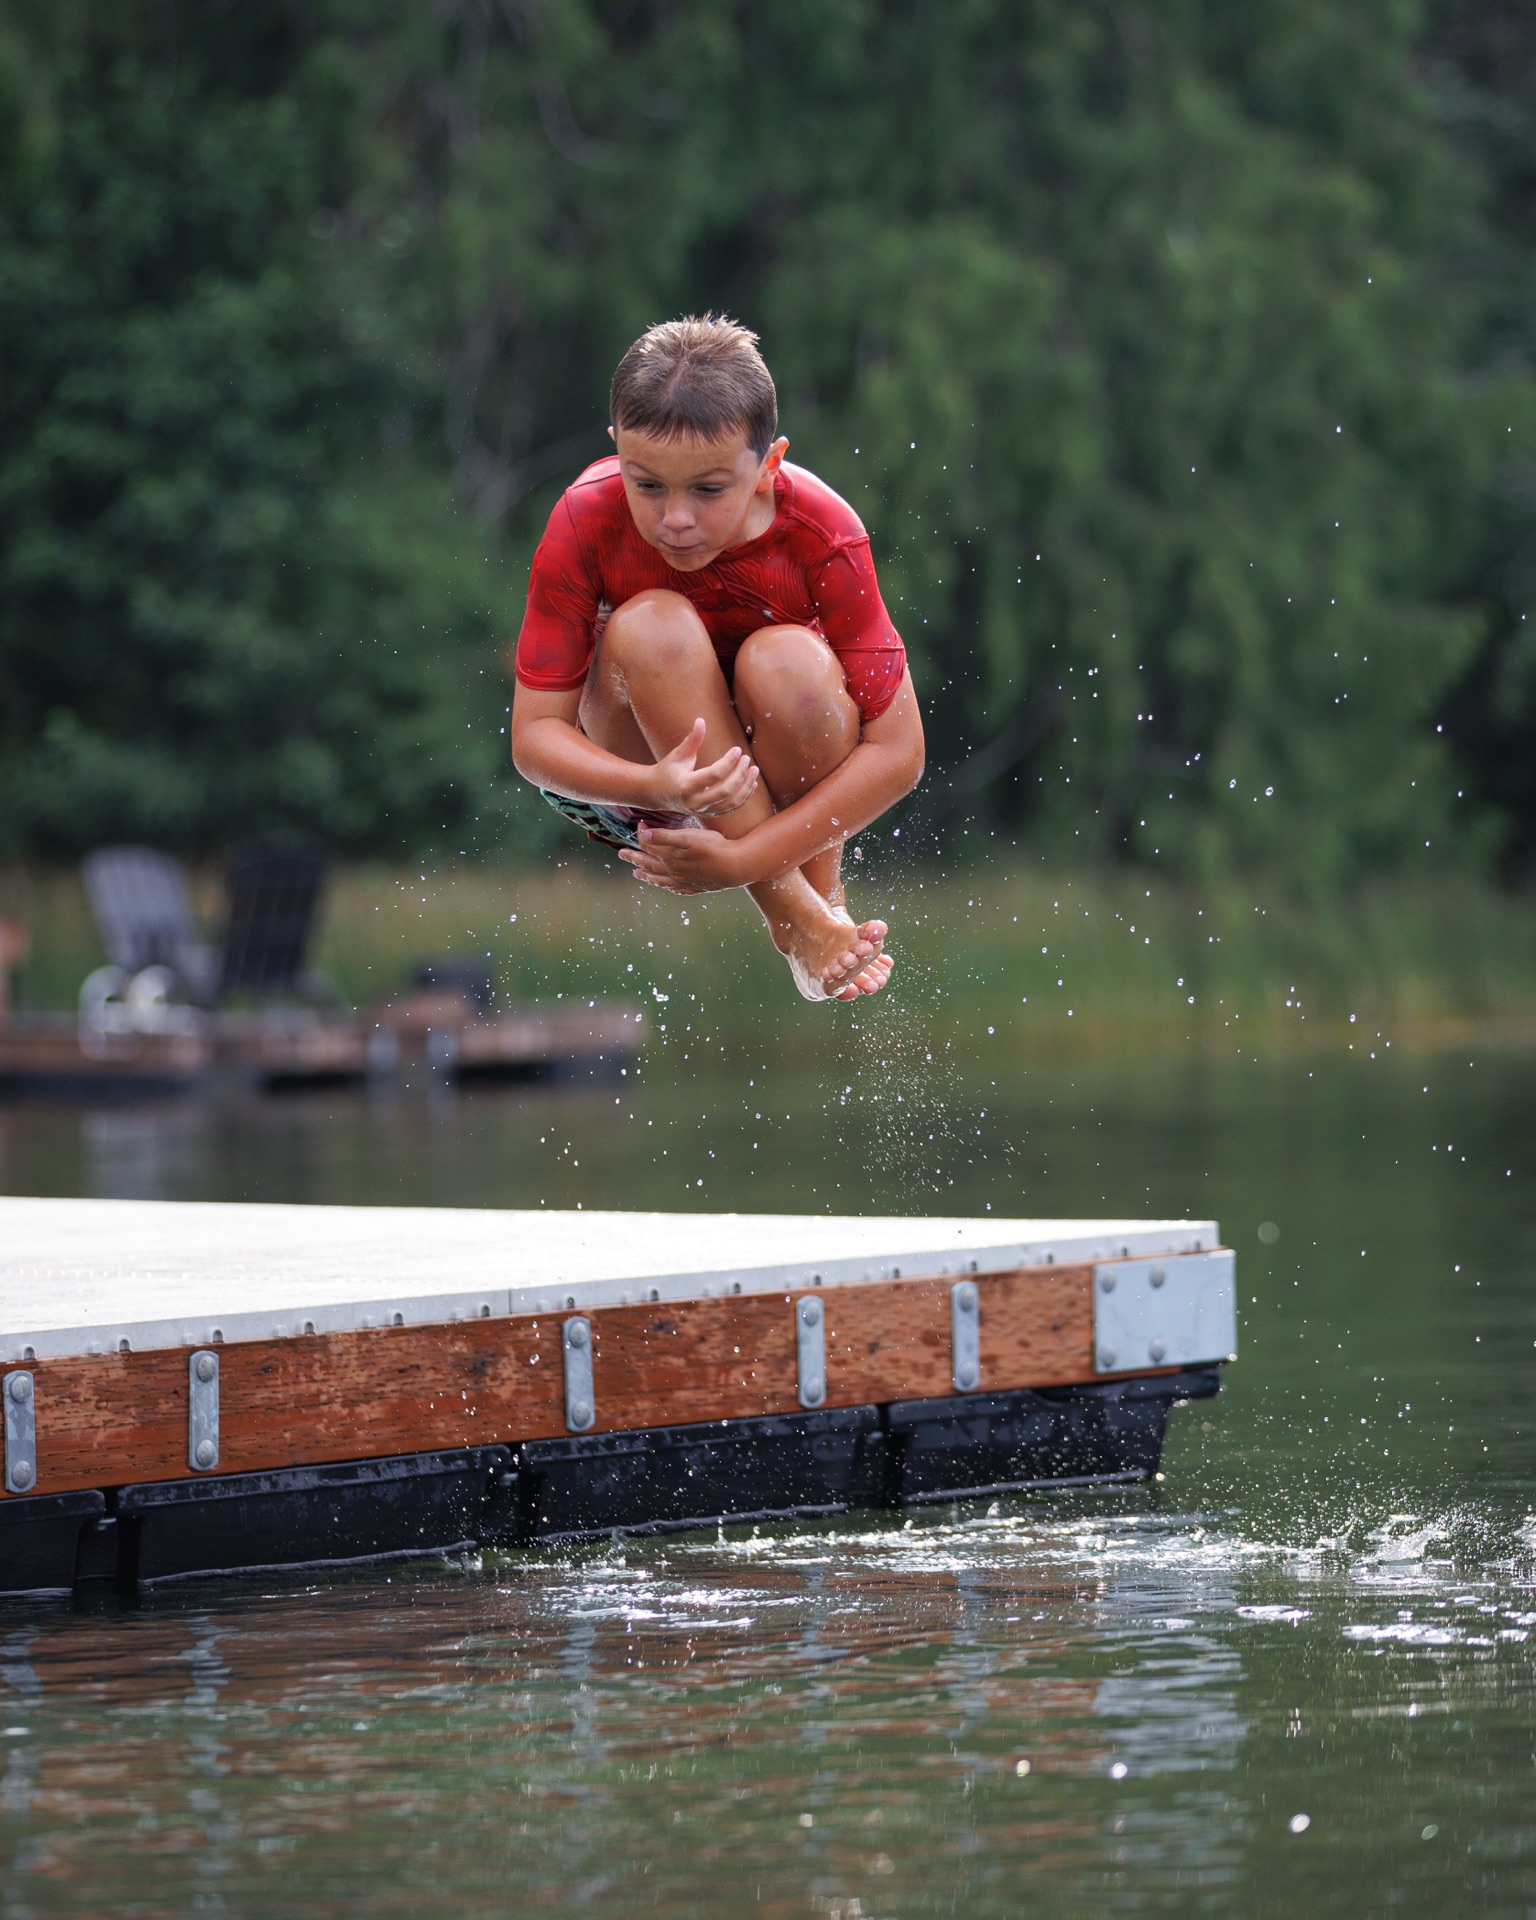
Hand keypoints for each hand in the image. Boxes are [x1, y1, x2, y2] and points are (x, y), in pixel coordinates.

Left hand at [620, 824, 746, 894]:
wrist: (736, 866)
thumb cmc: (713, 848)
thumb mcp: (688, 837)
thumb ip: (665, 837)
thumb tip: (643, 835)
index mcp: (670, 857)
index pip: (649, 846)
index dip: (641, 835)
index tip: (639, 824)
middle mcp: (674, 871)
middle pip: (649, 864)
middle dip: (634, 857)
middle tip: (622, 854)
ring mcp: (684, 881)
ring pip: (660, 879)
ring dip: (647, 875)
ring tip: (637, 874)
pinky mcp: (696, 887)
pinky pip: (677, 889)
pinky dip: (668, 887)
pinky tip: (667, 887)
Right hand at [648, 719, 758, 817]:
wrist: (656, 794)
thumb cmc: (667, 770)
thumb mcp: (678, 754)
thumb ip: (692, 740)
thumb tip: (701, 720)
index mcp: (685, 785)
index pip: (714, 775)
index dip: (728, 762)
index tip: (737, 750)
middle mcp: (694, 801)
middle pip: (725, 791)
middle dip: (739, 774)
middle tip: (747, 759)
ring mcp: (702, 811)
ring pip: (731, 803)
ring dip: (746, 787)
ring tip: (754, 771)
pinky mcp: (708, 814)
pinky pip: (730, 809)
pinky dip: (743, 797)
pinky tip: (752, 784)